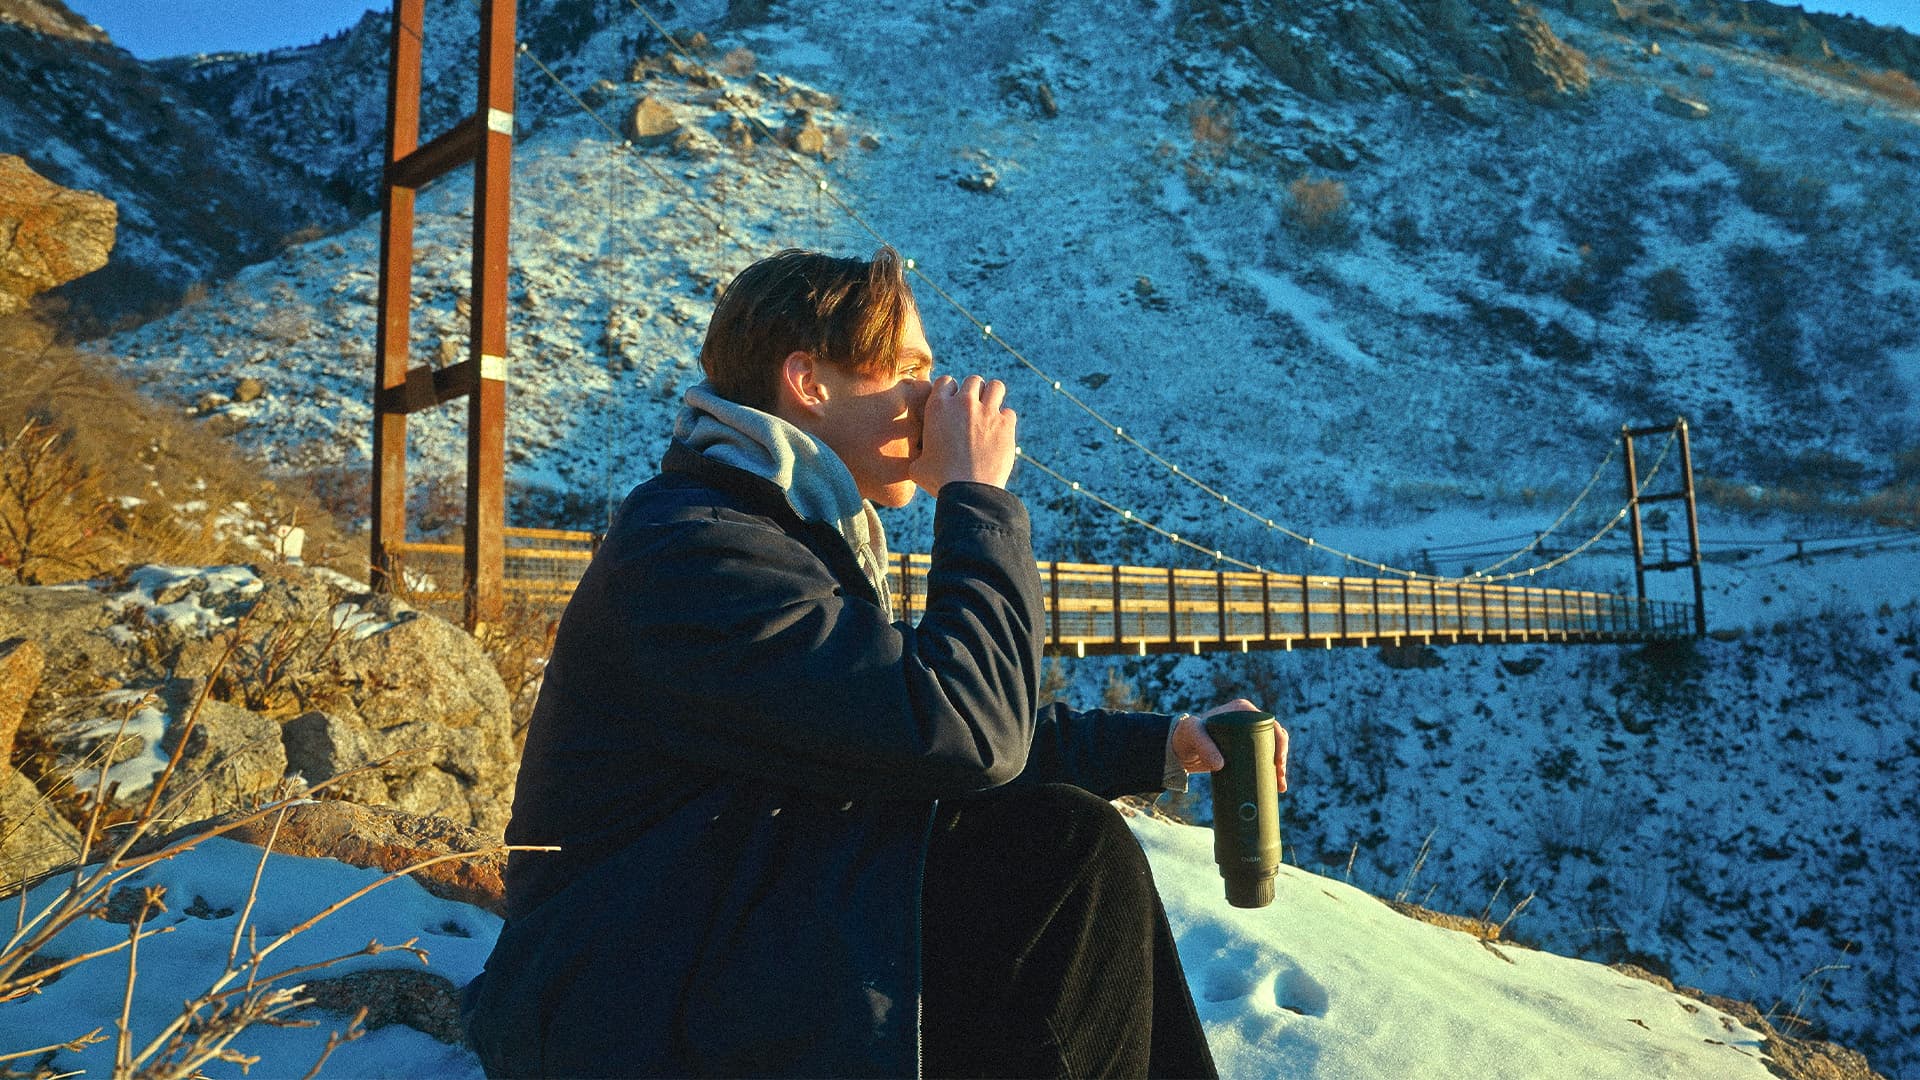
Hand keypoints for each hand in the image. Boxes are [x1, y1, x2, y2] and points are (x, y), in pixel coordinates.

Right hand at [908, 374, 1016, 495]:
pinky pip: (1009, 413)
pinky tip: (999, 434)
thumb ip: (919, 454)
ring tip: (989, 412)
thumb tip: (917, 458)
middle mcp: (963, 403)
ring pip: (995, 387)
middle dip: (974, 392)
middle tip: (973, 409)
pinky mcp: (1006, 425)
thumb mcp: (918, 466)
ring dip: (992, 397)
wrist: (969, 491)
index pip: (946, 381)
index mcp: (938, 407)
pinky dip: (1005, 422)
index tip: (952, 404)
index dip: (950, 391)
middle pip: (973, 380)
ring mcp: (987, 412)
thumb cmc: (939, 481)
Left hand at [1171, 698, 1289, 792]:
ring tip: (1280, 786)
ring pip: (1272, 749)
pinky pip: (1263, 757)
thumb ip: (1203, 745)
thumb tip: (1220, 764)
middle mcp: (1247, 720)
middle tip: (1279, 777)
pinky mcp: (1244, 749)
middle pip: (1274, 737)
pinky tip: (1277, 785)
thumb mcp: (1193, 736)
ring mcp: (1247, 735)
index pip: (1269, 724)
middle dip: (1281, 758)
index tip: (1277, 762)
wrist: (1178, 748)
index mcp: (1242, 710)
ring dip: (1280, 767)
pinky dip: (1272, 770)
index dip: (1279, 742)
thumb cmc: (1185, 736)